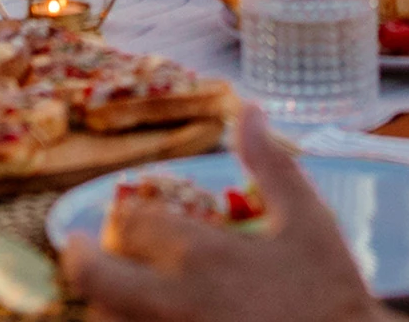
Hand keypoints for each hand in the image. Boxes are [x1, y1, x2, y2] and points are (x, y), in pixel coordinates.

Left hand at [63, 107, 390, 321]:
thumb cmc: (330, 292)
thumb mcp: (308, 219)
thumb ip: (271, 163)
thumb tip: (249, 108)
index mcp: (203, 255)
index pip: (132, 221)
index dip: (123, 212)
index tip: (123, 214)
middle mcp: (174, 301)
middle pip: (94, 277)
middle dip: (79, 258)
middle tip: (78, 248)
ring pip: (105, 319)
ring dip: (103, 300)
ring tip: (115, 290)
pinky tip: (141, 316)